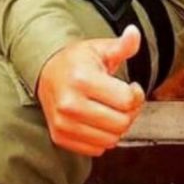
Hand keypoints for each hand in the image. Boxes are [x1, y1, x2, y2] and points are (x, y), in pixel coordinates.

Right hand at [36, 24, 144, 156]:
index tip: (133, 88)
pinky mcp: (60, 137)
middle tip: (125, 101)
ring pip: (110, 140)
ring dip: (117, 127)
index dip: (137, 95)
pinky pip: (96, 150)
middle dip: (130, 112)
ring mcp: (63, 123)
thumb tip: (134, 33)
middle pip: (121, 123)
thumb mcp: (100, 48)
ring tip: (113, 110)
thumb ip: (122, 45)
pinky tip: (99, 121)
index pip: (127, 100)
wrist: (46, 72)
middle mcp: (70, 103)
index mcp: (83, 79)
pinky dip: (103, 138)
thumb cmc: (77, 60)